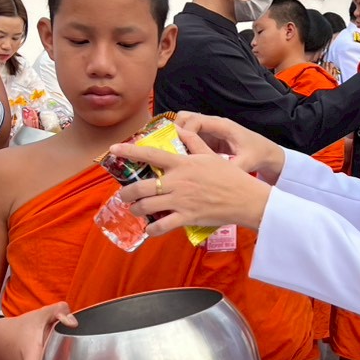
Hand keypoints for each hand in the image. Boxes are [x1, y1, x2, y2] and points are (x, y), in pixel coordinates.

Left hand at [113, 127, 271, 235]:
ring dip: (136, 210)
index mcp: (182, 164)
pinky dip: (152, 230)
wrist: (245, 199)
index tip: (113, 150)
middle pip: (140, 187)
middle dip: (126, 193)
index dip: (129, 151)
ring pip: (146, 207)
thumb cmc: (230, 176)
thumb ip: (194, 142)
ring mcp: (180, 201)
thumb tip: (181, 130)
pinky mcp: (186, 217)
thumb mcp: (211, 155)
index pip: (150, 154)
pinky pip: (162, 226)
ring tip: (136, 210)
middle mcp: (177, 182)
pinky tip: (150, 229)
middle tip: (124, 195)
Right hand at [172, 113, 284, 179]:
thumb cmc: (257, 154)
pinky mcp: (207, 139)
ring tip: (172, 154)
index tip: (180, 147)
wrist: (266, 153)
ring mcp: (210, 130)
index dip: (185, 131)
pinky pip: (189, 137)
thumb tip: (219, 179)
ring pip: (185, 125)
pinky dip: (182, 144)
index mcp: (223, 126)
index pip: (197, 120)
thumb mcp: (247, 162)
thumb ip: (233, 168)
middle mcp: (214, 124)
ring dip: (176, 137)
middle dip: (175, 130)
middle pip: (186, 117)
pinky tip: (180, 159)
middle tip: (170, 149)